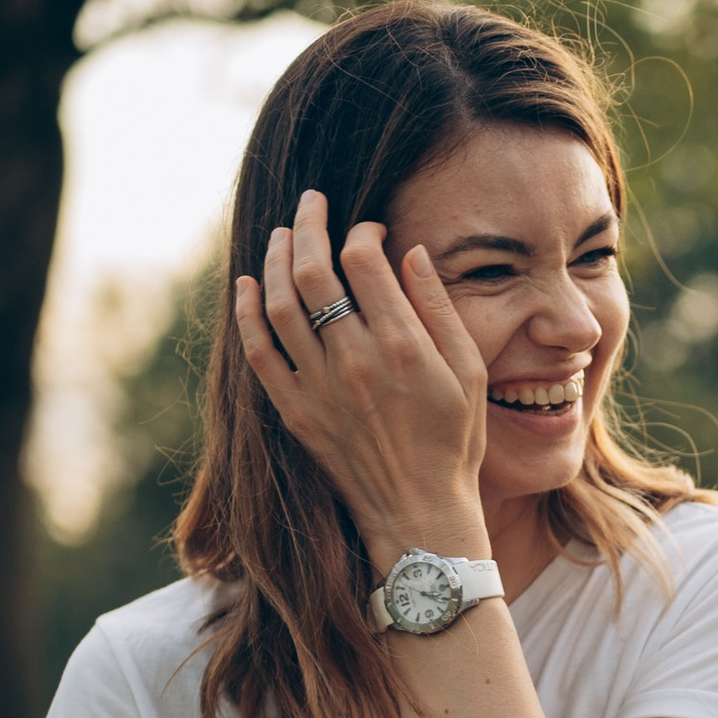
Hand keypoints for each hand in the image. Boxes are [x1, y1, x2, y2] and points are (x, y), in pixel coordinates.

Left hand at [233, 186, 491, 561]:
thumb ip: (438, 309)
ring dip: (276, 260)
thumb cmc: (454, 444)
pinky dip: (248, 313)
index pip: (364, 259)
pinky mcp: (296, 411)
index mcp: (402, 345)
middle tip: (311, 203)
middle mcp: (355, 360)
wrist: (420, 514)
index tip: (367, 228)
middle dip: (308, 226)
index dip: (361, 231)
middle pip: (313, 271)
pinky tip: (249, 285)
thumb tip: (409, 253)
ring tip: (282, 235)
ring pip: (280, 304)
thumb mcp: (468, 372)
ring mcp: (319, 386)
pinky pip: (260, 352)